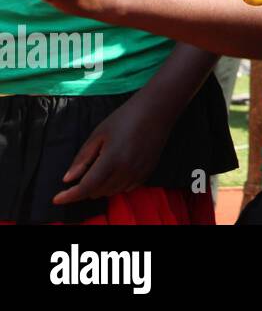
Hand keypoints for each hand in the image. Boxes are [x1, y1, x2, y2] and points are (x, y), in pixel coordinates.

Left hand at [54, 94, 169, 204]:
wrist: (156, 111)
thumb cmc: (124, 118)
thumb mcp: (98, 134)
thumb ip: (82, 158)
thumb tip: (68, 179)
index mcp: (111, 160)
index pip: (86, 187)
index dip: (70, 196)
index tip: (57, 199)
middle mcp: (125, 171)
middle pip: (98, 192)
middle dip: (86, 187)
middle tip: (86, 170)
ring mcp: (138, 173)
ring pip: (112, 192)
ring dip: (101, 187)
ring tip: (102, 167)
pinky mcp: (147, 172)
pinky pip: (127, 188)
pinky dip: (116, 185)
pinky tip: (117, 170)